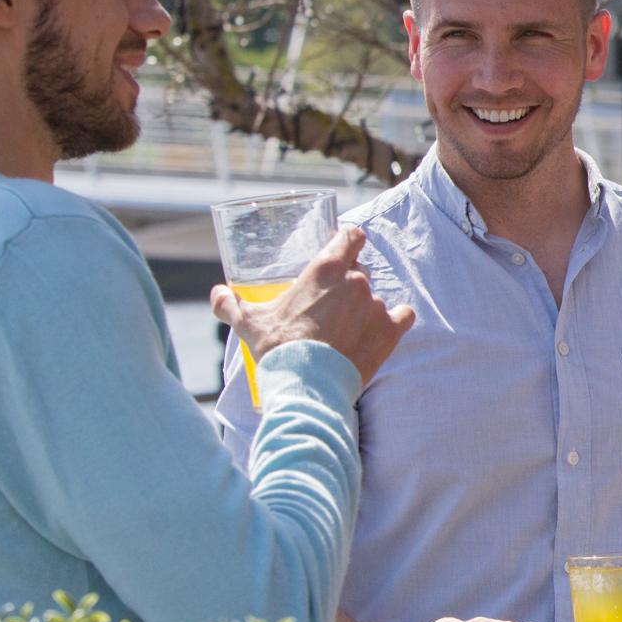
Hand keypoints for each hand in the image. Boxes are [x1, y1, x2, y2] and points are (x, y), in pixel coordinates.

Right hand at [212, 225, 413, 387]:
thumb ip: (229, 304)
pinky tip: (382, 331)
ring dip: (364, 309)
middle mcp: (356, 281)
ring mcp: (376, 305)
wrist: (305, 384)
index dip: (348, 241)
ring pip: (375, 297)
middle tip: (331, 306)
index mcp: (325, 269)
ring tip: (345, 331)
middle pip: (360, 270)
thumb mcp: (247, 323)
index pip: (350, 236)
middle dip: (348, 284)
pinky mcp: (391, 330)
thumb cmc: (277, 348)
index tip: (344, 249)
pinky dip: (396, 321)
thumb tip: (217, 294)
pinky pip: (404, 315)